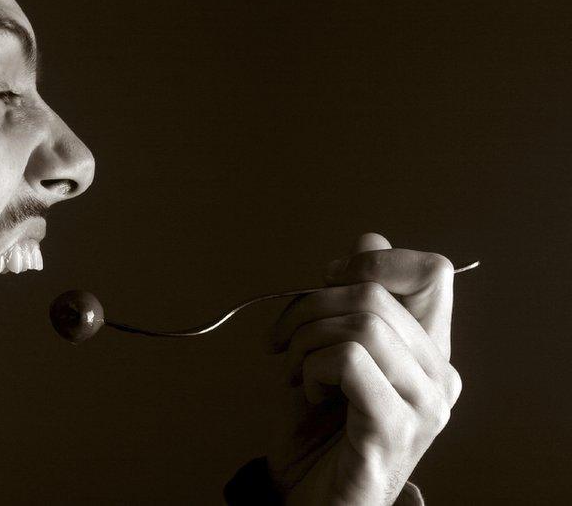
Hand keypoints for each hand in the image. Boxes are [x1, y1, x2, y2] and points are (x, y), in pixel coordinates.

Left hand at [265, 233, 461, 504]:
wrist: (310, 500)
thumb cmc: (317, 432)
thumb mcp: (329, 353)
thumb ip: (352, 301)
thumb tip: (368, 240)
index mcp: (428, 350)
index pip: (432, 271)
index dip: (374, 261)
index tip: (326, 283)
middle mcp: (438, 376)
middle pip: (374, 292)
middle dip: (307, 307)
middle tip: (283, 342)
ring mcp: (422, 407)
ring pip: (363, 323)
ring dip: (306, 342)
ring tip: (297, 375)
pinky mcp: (391, 432)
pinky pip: (348, 362)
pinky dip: (312, 369)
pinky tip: (310, 394)